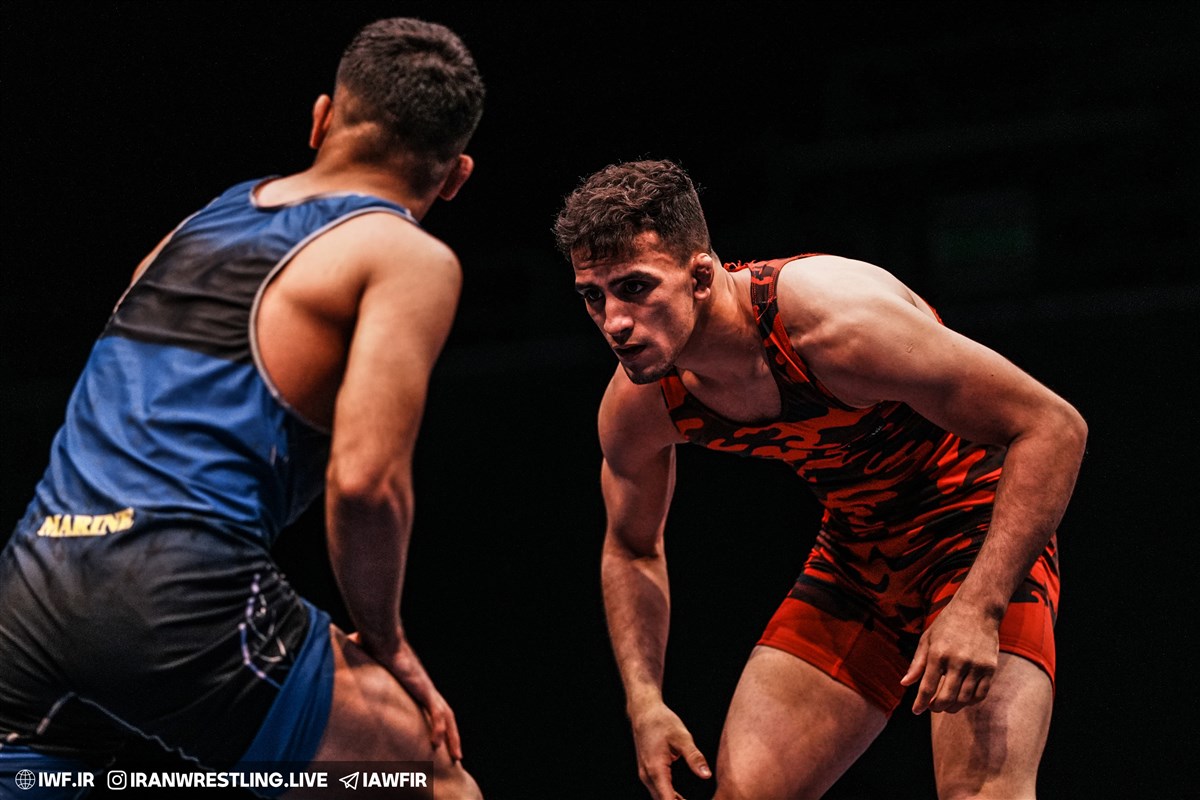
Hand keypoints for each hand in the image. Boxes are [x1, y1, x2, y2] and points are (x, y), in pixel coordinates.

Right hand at [349, 632, 462, 760]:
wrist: (380, 636)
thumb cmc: (373, 644)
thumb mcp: (366, 665)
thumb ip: (357, 669)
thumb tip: (334, 661)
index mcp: (414, 684)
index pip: (431, 706)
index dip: (436, 722)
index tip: (438, 741)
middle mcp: (424, 687)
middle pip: (445, 715)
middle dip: (452, 735)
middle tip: (456, 755)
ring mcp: (426, 688)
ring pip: (446, 716)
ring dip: (452, 736)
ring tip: (456, 756)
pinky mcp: (423, 688)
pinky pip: (435, 712)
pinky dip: (438, 727)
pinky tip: (437, 743)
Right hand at [629, 702, 710, 799]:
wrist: (644, 713)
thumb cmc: (662, 722)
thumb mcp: (682, 737)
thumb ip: (694, 757)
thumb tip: (706, 775)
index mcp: (656, 770)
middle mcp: (648, 776)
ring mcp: (646, 775)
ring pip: (660, 798)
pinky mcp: (648, 772)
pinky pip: (659, 791)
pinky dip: (670, 797)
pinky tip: (682, 799)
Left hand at [900, 600, 1000, 713]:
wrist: (977, 609)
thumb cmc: (948, 624)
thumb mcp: (927, 639)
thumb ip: (917, 663)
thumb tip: (905, 684)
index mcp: (938, 654)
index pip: (927, 687)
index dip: (920, 703)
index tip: (916, 711)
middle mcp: (958, 661)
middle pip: (946, 698)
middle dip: (936, 707)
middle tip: (932, 708)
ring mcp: (976, 666)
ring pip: (964, 699)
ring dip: (953, 707)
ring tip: (946, 705)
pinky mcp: (990, 668)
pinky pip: (981, 694)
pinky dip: (970, 702)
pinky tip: (962, 700)